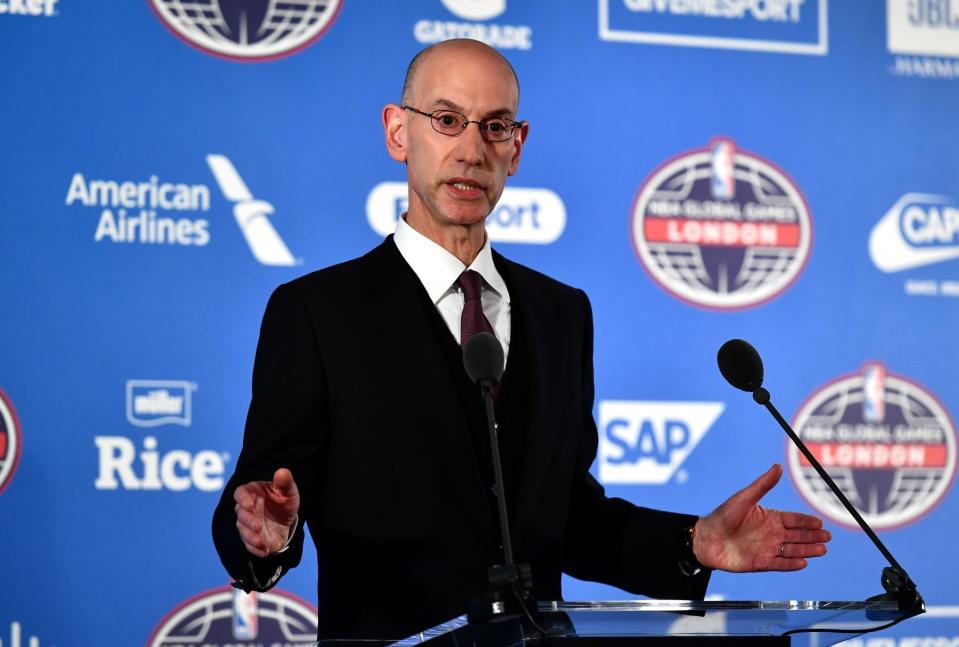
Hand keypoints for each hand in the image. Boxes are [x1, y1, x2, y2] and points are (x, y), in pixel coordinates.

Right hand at [233, 468, 299, 557]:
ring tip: (261, 541)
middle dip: (248, 520)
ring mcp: (247, 524)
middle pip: (240, 514)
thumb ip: (285, 482)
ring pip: (243, 531)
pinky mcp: (251, 539)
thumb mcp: (289, 492)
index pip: (240, 493)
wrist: (288, 521)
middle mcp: (246, 508)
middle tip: (258, 525)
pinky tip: (265, 551)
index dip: (243, 499)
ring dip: (251, 537)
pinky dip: (256, 549)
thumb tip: (282, 472)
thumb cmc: (284, 501)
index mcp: (252, 492)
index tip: (251, 504)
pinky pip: (249, 546)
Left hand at [693, 464, 829, 571]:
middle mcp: (771, 534)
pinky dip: (791, 564)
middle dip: (813, 536)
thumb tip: (777, 466)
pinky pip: (779, 564)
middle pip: (797, 535)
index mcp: (770, 518)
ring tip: (822, 550)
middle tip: (827, 537)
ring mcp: (767, 549)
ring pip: (792, 550)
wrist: (706, 538)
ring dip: (807, 550)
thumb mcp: (745, 497)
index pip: (793, 520)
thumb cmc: (723, 515)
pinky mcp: (760, 563)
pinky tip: (803, 563)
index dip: (807, 522)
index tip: (820, 522)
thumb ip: (763, 484)